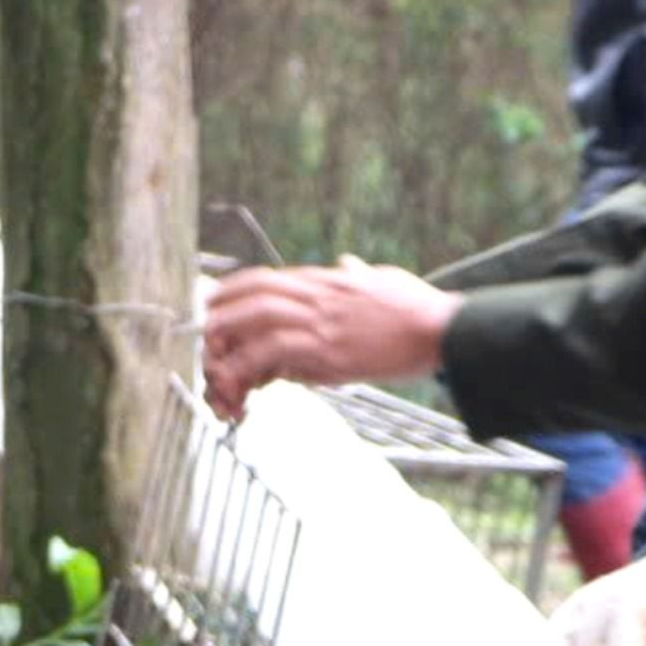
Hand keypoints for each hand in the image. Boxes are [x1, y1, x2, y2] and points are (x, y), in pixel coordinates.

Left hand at [202, 260, 455, 420]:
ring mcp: (321, 322)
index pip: (267, 278)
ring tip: (215, 363)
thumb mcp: (383, 279)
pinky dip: (250, 365)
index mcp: (327, 281)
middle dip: (221, 312)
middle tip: (203, 334)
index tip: (214, 304)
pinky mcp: (327, 351)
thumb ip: (358, 272)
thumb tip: (347, 262)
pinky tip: (241, 382)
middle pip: (253, 293)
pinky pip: (274, 352)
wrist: (442, 330)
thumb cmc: (417, 308)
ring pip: (257, 318)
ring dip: (228, 339)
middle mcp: (318, 296)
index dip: (233, 290)